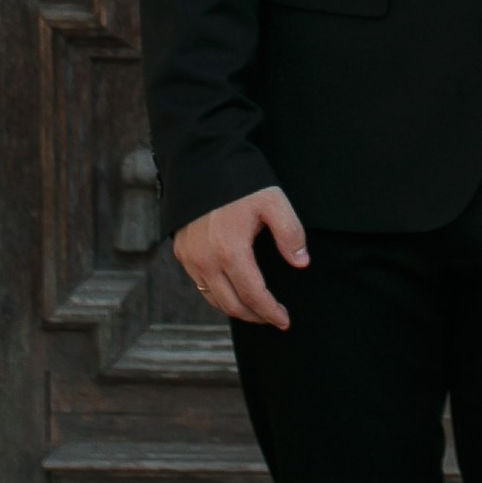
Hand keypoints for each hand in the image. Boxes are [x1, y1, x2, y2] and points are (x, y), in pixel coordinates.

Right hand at [173, 185, 308, 329]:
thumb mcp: (273, 202)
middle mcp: (205, 260)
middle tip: (273, 318)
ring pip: (213, 298)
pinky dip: (217, 295)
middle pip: (232, 305)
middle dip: (255, 316)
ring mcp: (190, 257)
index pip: (253, 296)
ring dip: (235, 308)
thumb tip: (300, 263)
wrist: (201, 161)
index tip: (284, 321)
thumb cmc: (240, 181)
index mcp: (230, 251)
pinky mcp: (181, 251)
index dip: (271, 312)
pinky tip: (232, 290)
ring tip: (256, 309)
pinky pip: (200, 284)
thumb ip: (290, 234)